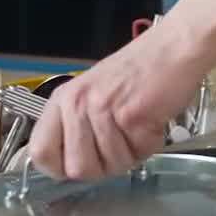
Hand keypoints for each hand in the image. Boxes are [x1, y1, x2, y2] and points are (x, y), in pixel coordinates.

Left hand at [28, 25, 206, 180]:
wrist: (175, 46)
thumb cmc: (141, 69)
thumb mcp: (94, 91)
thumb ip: (77, 125)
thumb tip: (72, 165)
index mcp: (64, 99)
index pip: (40, 152)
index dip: (59, 168)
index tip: (79, 164)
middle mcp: (78, 104)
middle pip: (77, 168)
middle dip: (103, 167)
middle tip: (120, 149)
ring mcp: (104, 110)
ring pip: (111, 164)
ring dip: (131, 154)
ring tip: (140, 128)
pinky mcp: (133, 115)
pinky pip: (138, 152)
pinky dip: (150, 144)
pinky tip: (153, 123)